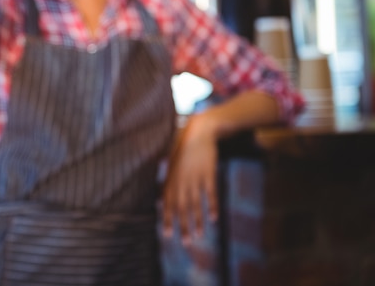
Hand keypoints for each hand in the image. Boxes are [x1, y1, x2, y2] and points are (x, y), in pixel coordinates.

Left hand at [162, 115, 218, 245]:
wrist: (198, 132)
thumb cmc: (181, 149)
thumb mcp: (169, 164)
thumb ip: (166, 182)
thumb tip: (160, 200)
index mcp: (170, 179)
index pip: (167, 203)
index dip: (167, 219)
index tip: (167, 235)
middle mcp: (181, 180)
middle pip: (182, 207)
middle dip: (183, 226)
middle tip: (186, 243)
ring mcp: (195, 177)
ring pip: (196, 203)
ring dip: (198, 221)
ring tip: (200, 235)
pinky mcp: (208, 173)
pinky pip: (210, 193)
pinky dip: (212, 206)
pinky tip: (214, 218)